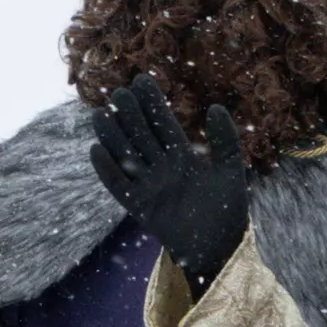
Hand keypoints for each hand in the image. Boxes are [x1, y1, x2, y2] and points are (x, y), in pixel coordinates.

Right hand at [93, 73, 256, 280]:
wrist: (220, 247)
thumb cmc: (228, 210)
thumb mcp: (230, 170)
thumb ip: (225, 140)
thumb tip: (214, 106)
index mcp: (182, 157)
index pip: (163, 124)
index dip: (152, 103)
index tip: (141, 79)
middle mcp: (163, 169)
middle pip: (141, 136)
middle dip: (130, 114)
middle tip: (118, 91)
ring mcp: (150, 188)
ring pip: (126, 156)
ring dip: (113, 137)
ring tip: (101, 114)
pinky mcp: (141, 209)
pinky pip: (119, 187)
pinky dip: (107, 171)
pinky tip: (96, 151)